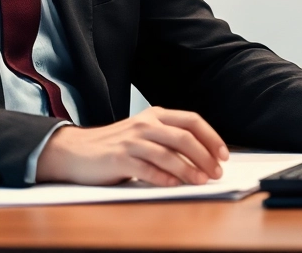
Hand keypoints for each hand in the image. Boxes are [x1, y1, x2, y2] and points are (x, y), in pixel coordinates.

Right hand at [35, 106, 229, 186]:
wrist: (77, 150)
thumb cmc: (116, 145)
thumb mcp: (144, 134)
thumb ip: (169, 139)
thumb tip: (203, 158)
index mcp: (155, 115)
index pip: (192, 121)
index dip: (211, 137)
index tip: (224, 155)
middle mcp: (145, 124)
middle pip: (184, 137)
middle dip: (205, 156)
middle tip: (216, 172)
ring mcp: (132, 141)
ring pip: (168, 154)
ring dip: (188, 170)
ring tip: (200, 181)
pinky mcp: (119, 158)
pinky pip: (147, 169)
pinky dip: (163, 178)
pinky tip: (174, 185)